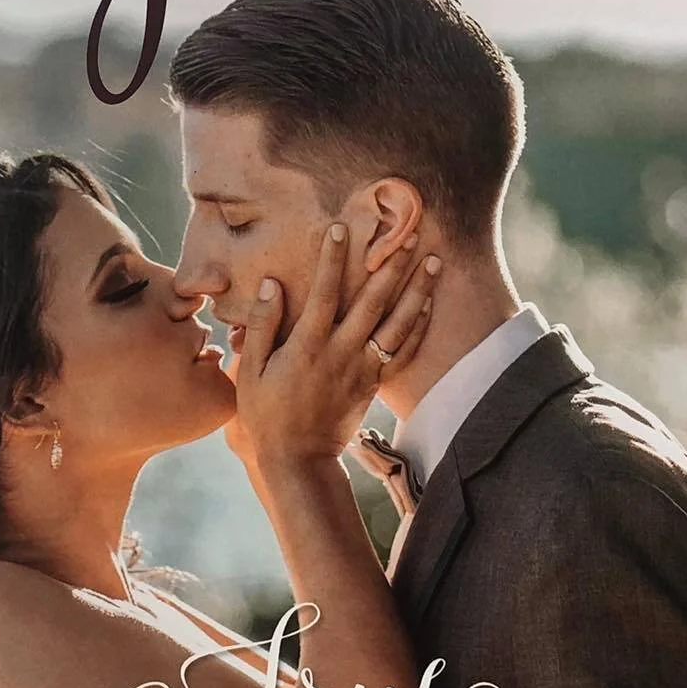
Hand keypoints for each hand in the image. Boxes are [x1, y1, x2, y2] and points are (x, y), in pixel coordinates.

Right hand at [226, 223, 436, 479]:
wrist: (299, 459)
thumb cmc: (266, 415)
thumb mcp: (252, 372)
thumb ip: (262, 325)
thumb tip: (271, 284)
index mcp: (308, 345)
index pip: (324, 292)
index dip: (333, 259)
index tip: (341, 228)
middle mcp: (341, 352)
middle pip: (373, 302)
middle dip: (391, 265)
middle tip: (409, 233)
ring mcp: (362, 369)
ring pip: (397, 324)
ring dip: (417, 290)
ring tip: (434, 261)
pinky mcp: (374, 384)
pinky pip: (403, 352)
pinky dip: (418, 327)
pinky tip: (428, 304)